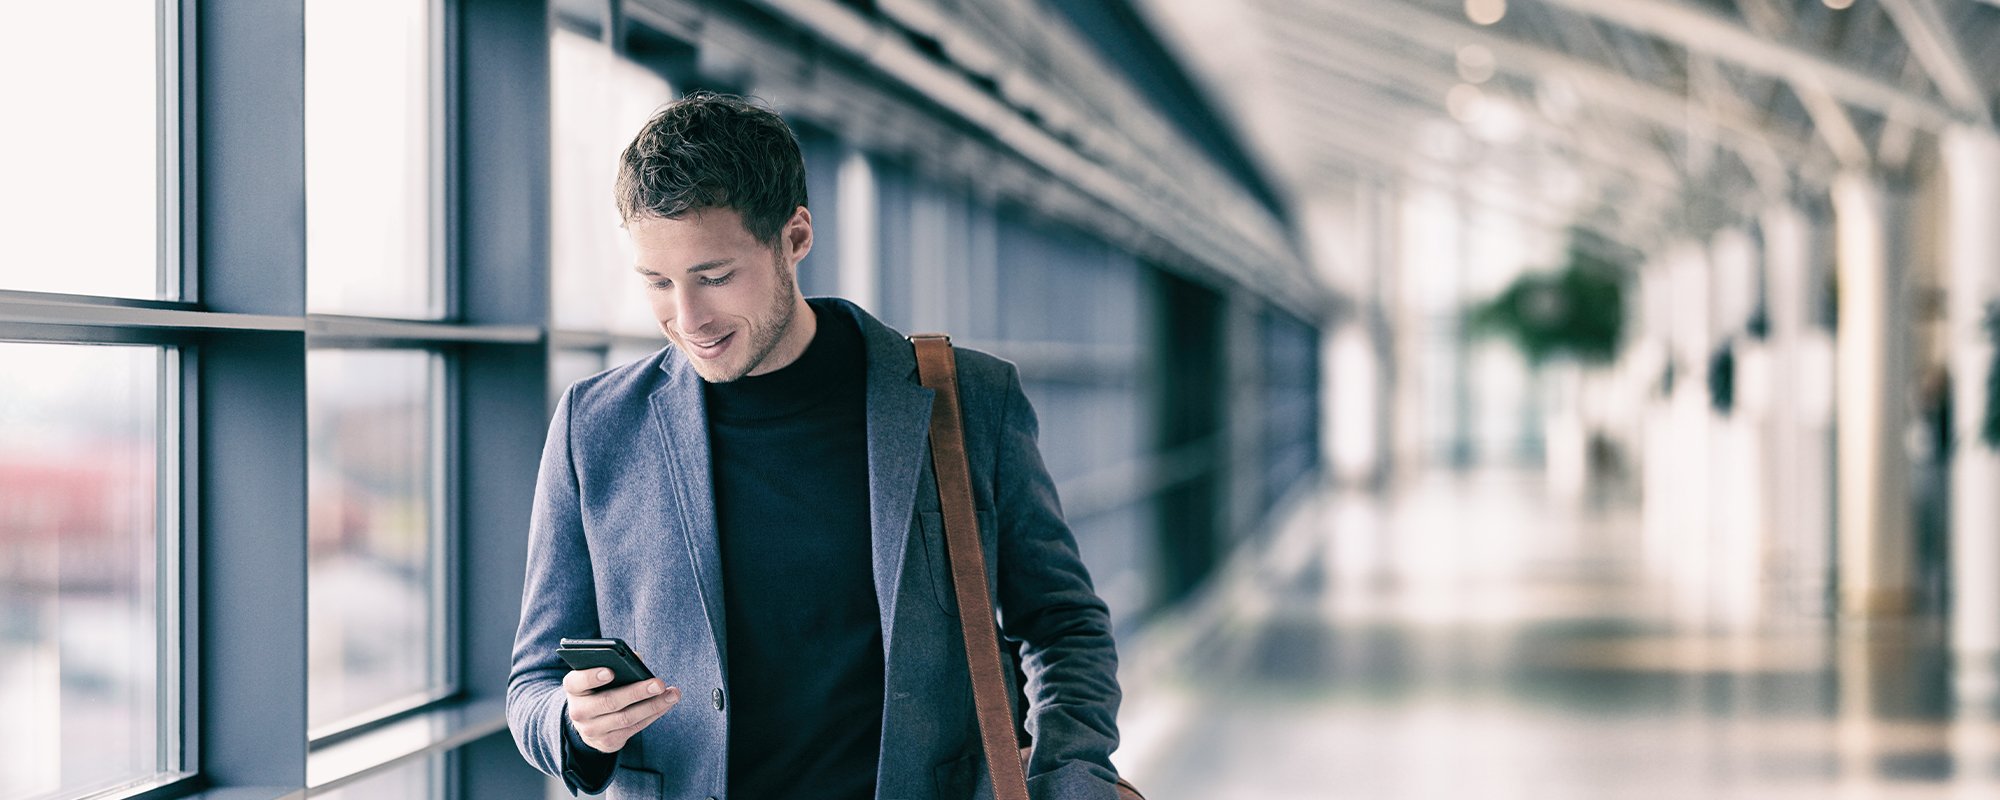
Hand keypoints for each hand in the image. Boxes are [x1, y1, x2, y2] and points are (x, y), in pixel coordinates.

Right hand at [563, 668, 679, 752]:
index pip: (577, 682)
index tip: (610, 671)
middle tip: (659, 683)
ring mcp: (591, 730)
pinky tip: (666, 704)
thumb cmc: (598, 688)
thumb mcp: (598, 674)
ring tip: (672, 694)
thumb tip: (637, 659)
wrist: (588, 721)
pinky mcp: (607, 742)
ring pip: (626, 718)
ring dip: (653, 706)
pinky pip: (634, 728)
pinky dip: (652, 715)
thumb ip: (614, 663)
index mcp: (573, 688)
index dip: (592, 677)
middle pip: (609, 702)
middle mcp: (578, 711)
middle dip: (637, 692)